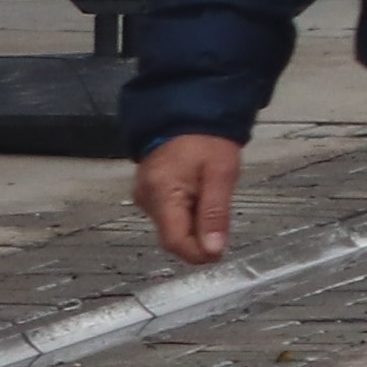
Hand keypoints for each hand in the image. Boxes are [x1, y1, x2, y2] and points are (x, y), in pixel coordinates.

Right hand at [133, 134, 239, 267]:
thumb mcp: (221, 174)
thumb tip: (213, 250)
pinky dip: (187, 213)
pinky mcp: (148, 193)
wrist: (187, 114)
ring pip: (171, 226)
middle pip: (172, 236)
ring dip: (194, 224)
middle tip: (221, 219)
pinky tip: (200, 195)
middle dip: (198, 237)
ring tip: (211, 197)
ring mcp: (145, 196)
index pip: (174, 241)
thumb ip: (215, 214)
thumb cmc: (207, 140)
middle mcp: (146, 199)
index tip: (219, 251)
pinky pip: (169, 214)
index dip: (197, 253)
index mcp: (161, 194)